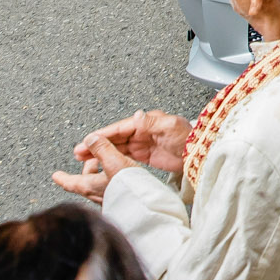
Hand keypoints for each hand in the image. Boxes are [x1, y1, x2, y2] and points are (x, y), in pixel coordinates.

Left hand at [51, 133, 133, 203]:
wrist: (144, 206)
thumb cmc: (128, 188)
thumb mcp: (114, 161)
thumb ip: (102, 149)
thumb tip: (91, 139)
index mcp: (89, 186)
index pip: (70, 182)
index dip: (62, 177)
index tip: (56, 175)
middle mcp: (96, 194)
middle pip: (85, 181)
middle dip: (87, 169)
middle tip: (90, 161)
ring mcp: (108, 199)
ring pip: (97, 185)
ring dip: (99, 174)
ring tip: (107, 166)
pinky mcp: (119, 200)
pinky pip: (109, 188)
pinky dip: (110, 180)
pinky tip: (119, 179)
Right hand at [76, 110, 191, 174]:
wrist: (201, 152)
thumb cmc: (190, 137)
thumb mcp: (170, 127)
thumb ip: (151, 123)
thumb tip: (135, 116)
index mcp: (147, 121)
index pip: (120, 128)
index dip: (103, 135)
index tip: (87, 140)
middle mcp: (144, 130)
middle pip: (115, 138)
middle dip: (96, 144)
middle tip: (78, 152)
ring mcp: (145, 143)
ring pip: (118, 147)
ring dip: (101, 152)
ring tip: (84, 159)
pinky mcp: (148, 154)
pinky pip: (126, 155)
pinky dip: (113, 158)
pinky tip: (103, 163)